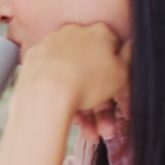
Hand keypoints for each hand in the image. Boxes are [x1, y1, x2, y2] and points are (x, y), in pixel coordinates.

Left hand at [18, 23, 130, 140]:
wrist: (46, 93)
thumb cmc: (87, 82)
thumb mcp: (122, 74)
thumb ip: (129, 58)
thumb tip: (130, 46)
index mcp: (99, 32)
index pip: (114, 54)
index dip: (120, 79)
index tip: (119, 99)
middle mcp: (74, 33)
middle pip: (92, 69)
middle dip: (102, 102)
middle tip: (105, 125)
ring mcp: (51, 45)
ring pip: (73, 78)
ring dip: (85, 108)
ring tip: (90, 132)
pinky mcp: (34, 60)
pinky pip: (53, 79)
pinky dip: (62, 97)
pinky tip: (70, 117)